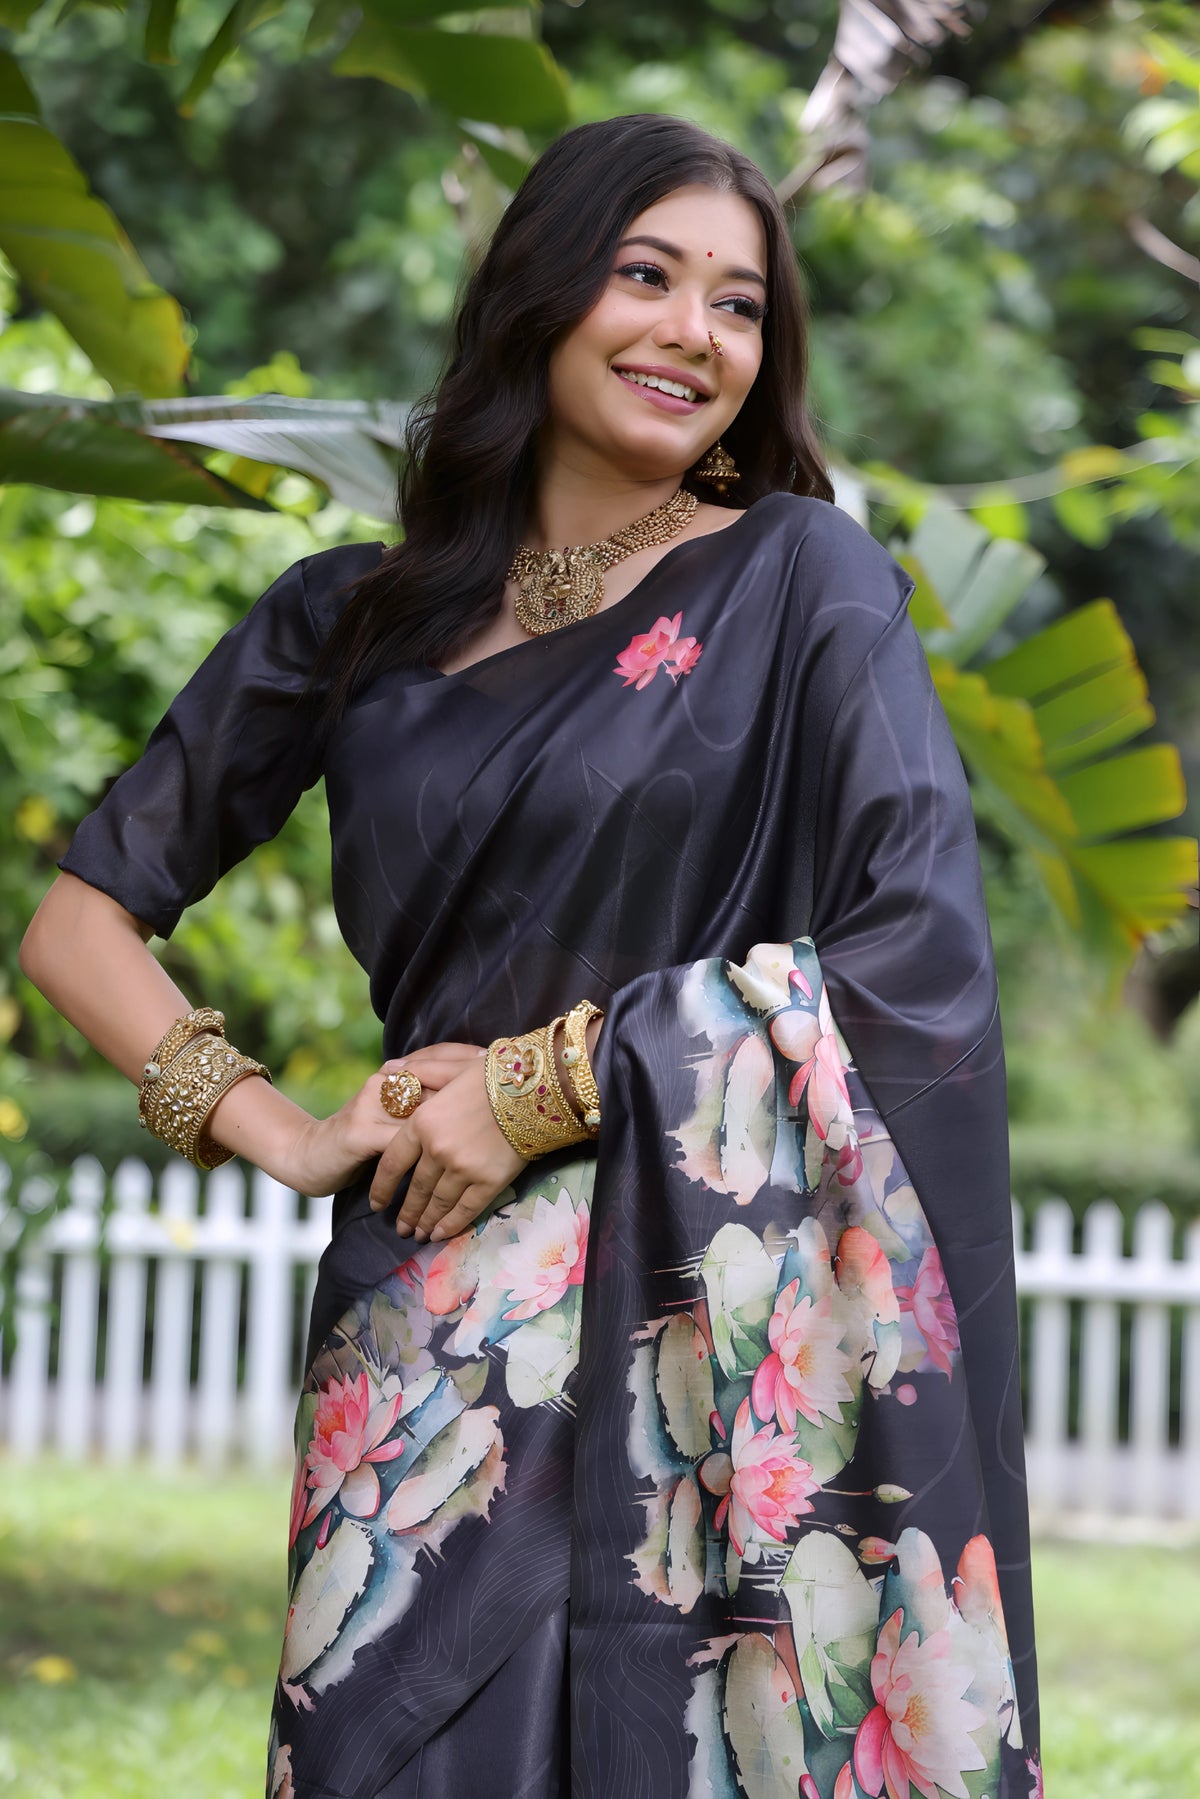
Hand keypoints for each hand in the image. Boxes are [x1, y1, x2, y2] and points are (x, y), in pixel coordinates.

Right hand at [277, 1043, 489, 1197]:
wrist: (311, 1157)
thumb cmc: (362, 1140)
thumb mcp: (397, 1119)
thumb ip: (427, 1104)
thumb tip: (475, 1098)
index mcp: (395, 1075)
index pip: (438, 1058)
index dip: (471, 1061)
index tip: (504, 1067)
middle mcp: (384, 1082)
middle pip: (437, 1079)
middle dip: (471, 1088)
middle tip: (507, 1094)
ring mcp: (371, 1104)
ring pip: (422, 1112)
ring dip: (455, 1124)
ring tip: (488, 1131)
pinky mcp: (359, 1132)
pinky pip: (400, 1145)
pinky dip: (425, 1157)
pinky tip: (450, 1164)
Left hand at [368, 1053, 527, 1242]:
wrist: (537, 1089)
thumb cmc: (494, 1074)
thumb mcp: (452, 1067)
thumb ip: (419, 1072)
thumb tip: (388, 1072)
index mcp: (424, 1122)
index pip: (393, 1162)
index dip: (382, 1187)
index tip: (377, 1203)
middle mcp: (438, 1150)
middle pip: (416, 1189)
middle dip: (406, 1212)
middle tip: (401, 1228)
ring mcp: (464, 1169)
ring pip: (438, 1203)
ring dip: (426, 1222)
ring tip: (419, 1235)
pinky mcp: (489, 1182)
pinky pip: (464, 1209)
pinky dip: (450, 1225)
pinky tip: (440, 1234)